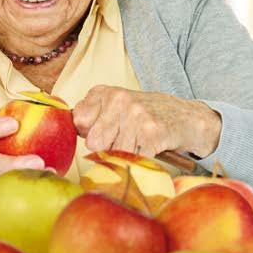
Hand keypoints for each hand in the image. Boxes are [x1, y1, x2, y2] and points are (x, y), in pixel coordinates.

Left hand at [72, 86, 221, 159]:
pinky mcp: (152, 134)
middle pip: (95, 142)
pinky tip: (149, 148)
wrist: (186, 117)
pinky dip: (140, 159)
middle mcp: (119, 100)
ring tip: (139, 142)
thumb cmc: (145, 115)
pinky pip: (133, 159)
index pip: (79, 122)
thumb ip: (90, 116)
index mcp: (105, 92)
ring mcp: (136, 116)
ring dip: (126, 154)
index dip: (91, 132)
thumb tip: (66, 130)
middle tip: (126, 138)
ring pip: (114, 153)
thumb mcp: (115, 106)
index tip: (106, 131)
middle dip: (108, 147)